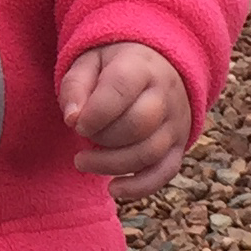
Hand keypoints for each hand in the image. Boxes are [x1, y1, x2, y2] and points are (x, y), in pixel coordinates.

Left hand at [59, 40, 191, 199]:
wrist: (160, 66)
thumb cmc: (116, 66)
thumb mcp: (90, 61)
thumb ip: (76, 85)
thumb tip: (72, 119)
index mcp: (141, 67)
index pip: (121, 88)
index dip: (95, 112)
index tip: (76, 123)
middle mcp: (165, 95)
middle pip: (138, 124)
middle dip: (101, 137)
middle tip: (82, 135)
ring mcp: (175, 123)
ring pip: (149, 152)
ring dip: (111, 165)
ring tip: (83, 161)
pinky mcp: (178, 145)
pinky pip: (165, 172)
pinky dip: (140, 187)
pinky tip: (113, 189)